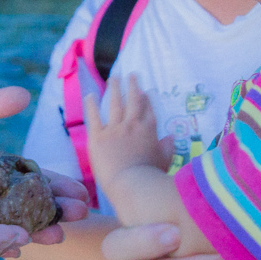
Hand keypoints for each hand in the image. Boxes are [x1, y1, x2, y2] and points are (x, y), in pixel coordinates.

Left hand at [84, 75, 167, 189]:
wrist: (131, 184)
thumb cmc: (150, 176)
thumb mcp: (165, 161)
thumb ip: (167, 147)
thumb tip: (170, 137)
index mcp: (149, 131)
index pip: (149, 110)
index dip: (147, 100)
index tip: (145, 91)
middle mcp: (132, 125)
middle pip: (133, 101)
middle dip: (133, 86)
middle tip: (131, 75)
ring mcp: (114, 129)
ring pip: (115, 104)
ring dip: (115, 89)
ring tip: (114, 78)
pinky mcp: (98, 137)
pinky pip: (93, 117)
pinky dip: (91, 105)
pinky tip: (90, 94)